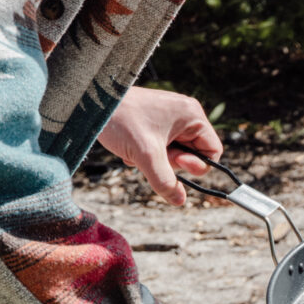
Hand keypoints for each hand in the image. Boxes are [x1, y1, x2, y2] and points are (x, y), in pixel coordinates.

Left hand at [98, 87, 221, 206]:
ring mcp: (169, 119)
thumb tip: (179, 201)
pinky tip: (131, 148)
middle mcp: (184, 115)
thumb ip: (165, 180)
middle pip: (192, 154)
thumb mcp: (146, 156)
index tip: (175, 164)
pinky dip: (147, 154)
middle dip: (171, 162)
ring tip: (137, 151)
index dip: (196, 164)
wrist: (91, 102)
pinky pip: (161, 148)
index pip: (213, 151)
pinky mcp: (154, 123)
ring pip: (174, 153)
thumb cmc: (122, 120)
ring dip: (156, 160)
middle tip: (151, 157)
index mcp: (192, 115)